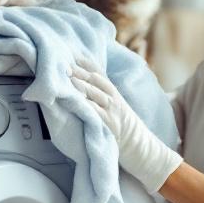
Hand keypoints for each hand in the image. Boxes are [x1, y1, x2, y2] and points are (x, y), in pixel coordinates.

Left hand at [70, 59, 181, 193]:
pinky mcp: (109, 124)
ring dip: (80, 84)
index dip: (85, 62)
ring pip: (95, 92)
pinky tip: (74, 100)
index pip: (98, 72)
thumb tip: (83, 88)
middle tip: (61, 64)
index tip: (71, 53)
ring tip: (66, 77)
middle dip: (78, 71)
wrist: (142, 149)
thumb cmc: (125, 130)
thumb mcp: (116, 109)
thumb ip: (102, 98)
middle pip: (94, 79)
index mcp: (114, 93)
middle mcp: (114, 98)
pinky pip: (95, 112)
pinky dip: (84, 105)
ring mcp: (112, 110)